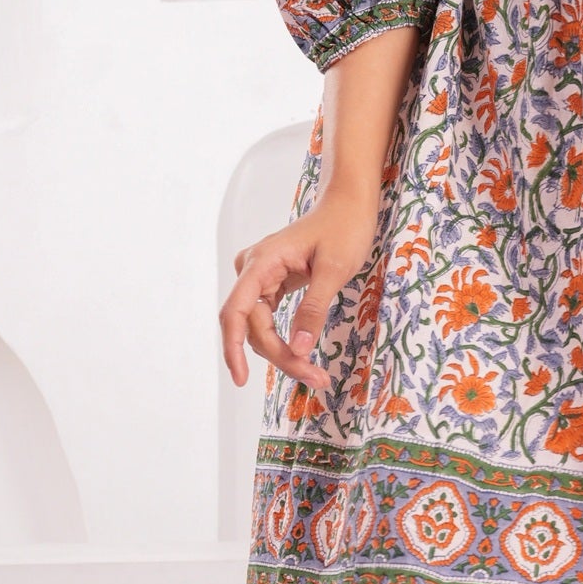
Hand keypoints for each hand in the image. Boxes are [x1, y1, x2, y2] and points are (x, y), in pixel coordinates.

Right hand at [220, 187, 379, 392]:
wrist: (349, 204)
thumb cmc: (344, 228)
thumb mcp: (335, 270)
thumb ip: (314, 309)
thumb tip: (298, 348)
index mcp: (262, 262)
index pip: (236, 311)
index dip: (233, 347)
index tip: (241, 379)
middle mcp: (253, 270)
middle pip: (253, 326)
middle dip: (280, 356)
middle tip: (317, 378)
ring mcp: (260, 277)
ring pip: (260, 328)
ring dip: (283, 353)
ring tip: (317, 374)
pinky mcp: (271, 284)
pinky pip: (268, 320)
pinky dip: (284, 341)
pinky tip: (301, 358)